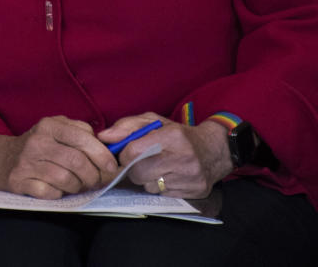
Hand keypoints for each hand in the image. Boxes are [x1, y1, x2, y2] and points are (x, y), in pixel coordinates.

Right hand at [0, 116, 117, 198]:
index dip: (102, 155)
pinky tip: (59, 189)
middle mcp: (37, 142)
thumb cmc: (36, 145)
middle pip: (77, 162)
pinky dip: (60, 194)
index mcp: (49, 125)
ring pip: (66, 180)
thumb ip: (79, 130)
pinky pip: (49, 193)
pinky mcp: (19, 182)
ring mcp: (26, 163)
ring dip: (78, 186)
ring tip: (79, 185)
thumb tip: (105, 144)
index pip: (83, 139)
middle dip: (94, 176)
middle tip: (98, 181)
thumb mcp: (55, 128)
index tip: (111, 167)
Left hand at [98, 112, 233, 198]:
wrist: (214, 150)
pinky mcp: (195, 192)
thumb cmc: (178, 135)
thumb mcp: (154, 122)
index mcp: (172, 136)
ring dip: (147, 179)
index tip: (127, 152)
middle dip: (134, 169)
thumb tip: (104, 137)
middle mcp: (184, 157)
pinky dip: (160, 187)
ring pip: (150, 186)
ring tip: (157, 168)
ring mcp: (191, 177)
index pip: (134, 151)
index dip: (125, 154)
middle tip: (140, 162)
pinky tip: (168, 176)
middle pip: (140, 173)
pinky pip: (163, 195)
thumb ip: (127, 126)